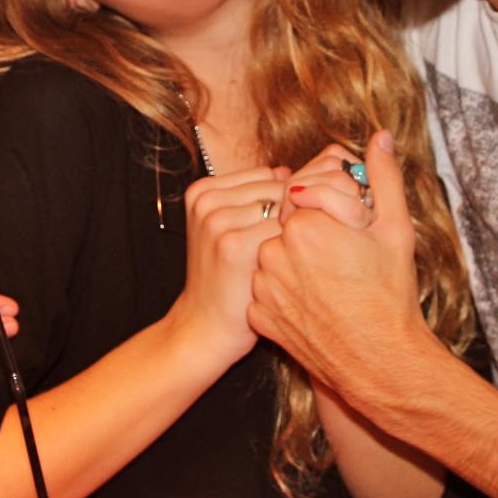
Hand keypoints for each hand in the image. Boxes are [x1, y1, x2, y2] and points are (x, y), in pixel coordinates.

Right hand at [162, 167, 281, 362]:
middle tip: (289, 246)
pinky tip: (287, 267)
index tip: (283, 228)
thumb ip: (255, 195)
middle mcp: (206, 201)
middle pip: (277, 188)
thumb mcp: (229, 227)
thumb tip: (288, 171)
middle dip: (292, 212)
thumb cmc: (227, 277)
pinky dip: (293, 247)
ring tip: (287, 256)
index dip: (286, 200)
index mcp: (202, 191)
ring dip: (294, 229)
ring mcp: (217, 221)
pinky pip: (284, 229)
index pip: (267, 174)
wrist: (205, 326)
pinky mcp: (233, 245)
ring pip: (284, 207)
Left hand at [252, 131, 438, 399]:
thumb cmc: (391, 295)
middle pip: (288, 224)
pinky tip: (313, 303)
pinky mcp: (260, 314)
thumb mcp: (394, 230)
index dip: (331, 211)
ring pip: (274, 255)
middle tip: (342, 259)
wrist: (380, 361)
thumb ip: (383, 177)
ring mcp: (264, 286)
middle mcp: (276, 252)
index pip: (304, 195)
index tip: (350, 231)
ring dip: (295, 262)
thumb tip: (379, 138)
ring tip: (330, 283)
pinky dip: (284, 292)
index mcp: (306, 224)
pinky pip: (266, 289)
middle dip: (312, 234)